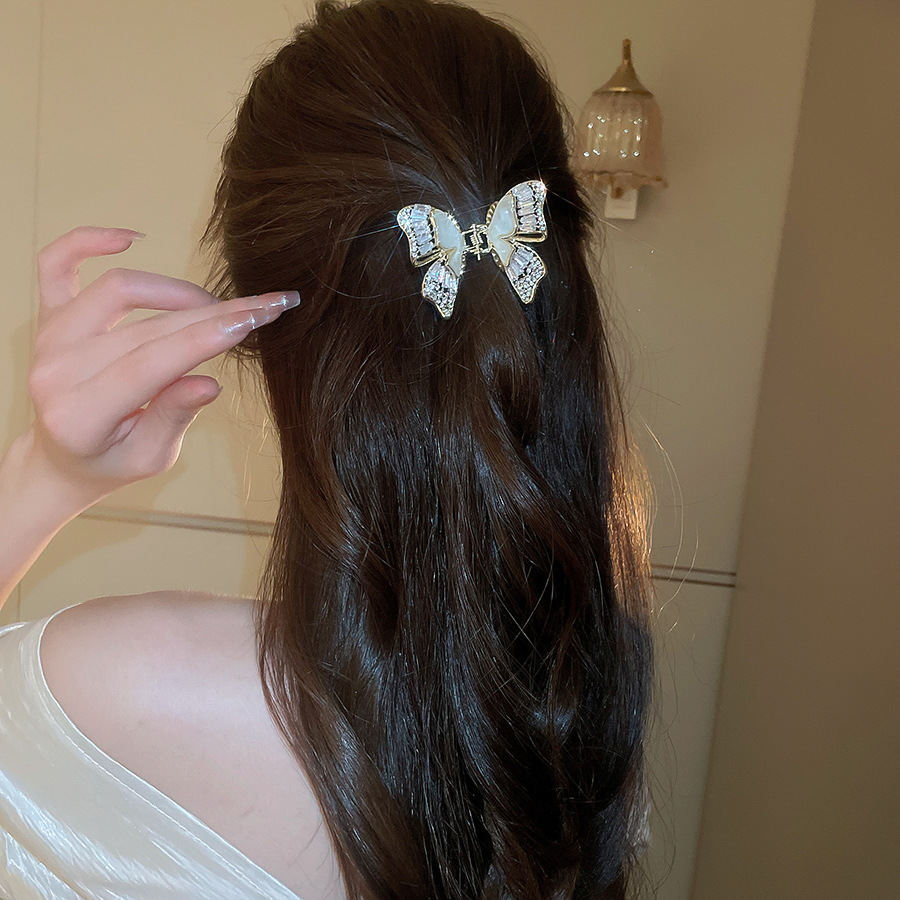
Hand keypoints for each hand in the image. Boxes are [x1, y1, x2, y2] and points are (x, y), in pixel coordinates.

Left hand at [23, 225, 299, 507]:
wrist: (60, 457)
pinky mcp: (47, 317)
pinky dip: (88, 242)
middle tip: (266, 305)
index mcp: (79, 416)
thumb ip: (173, 418)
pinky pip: (56, 264)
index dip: (204, 339)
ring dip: (175, 290)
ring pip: (117, 290)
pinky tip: (129, 237)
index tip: (254, 320)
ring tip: (214, 306)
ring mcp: (48, 339)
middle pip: (146, 327)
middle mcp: (56, 371)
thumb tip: (208, 383)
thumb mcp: (150, 458)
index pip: (149, 366)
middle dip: (214, 313)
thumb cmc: (109, 461)